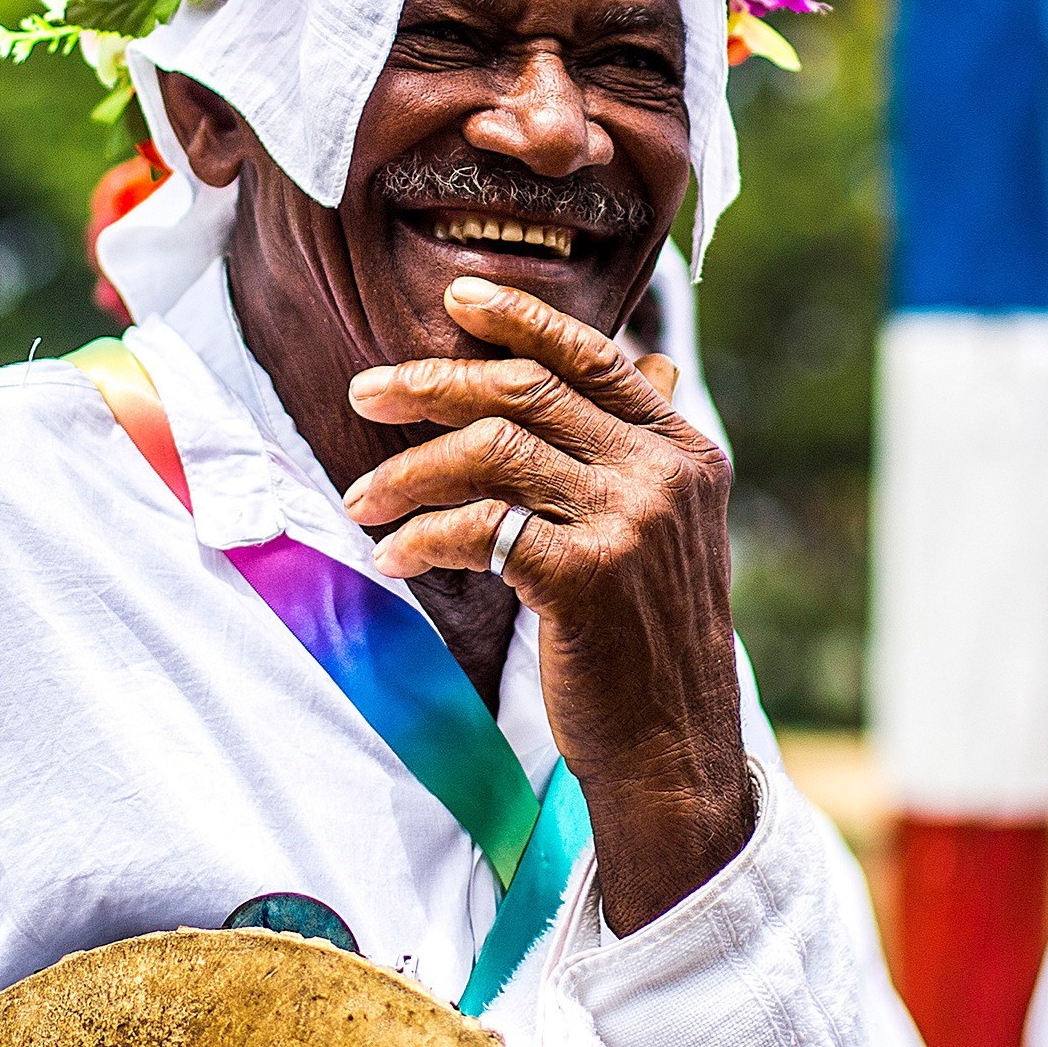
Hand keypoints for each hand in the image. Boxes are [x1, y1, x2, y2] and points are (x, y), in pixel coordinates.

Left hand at [343, 275, 749, 933]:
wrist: (673, 746)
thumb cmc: (652, 638)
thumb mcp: (672, 529)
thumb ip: (645, 447)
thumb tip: (646, 358)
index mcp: (685, 449)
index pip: (595, 356)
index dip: (522, 319)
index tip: (457, 300)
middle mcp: (663, 472)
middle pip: (528, 391)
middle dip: (432, 383)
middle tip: (365, 394)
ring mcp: (628, 521)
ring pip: (492, 450)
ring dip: (409, 469)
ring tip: (362, 499)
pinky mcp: (584, 576)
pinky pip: (478, 526)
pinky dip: (422, 537)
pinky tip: (394, 556)